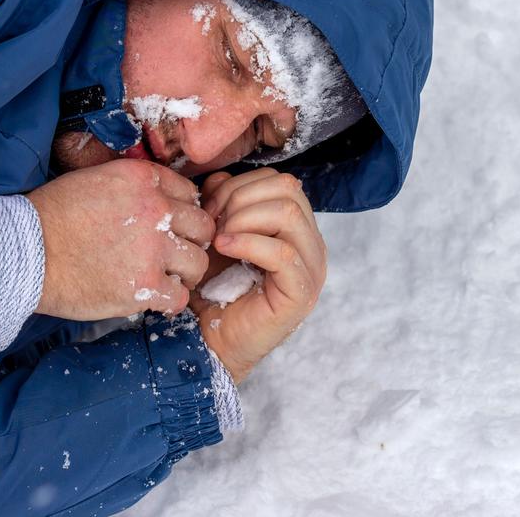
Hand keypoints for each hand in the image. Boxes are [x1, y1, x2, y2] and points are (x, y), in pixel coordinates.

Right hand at [27, 159, 214, 319]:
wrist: (24, 252)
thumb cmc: (51, 217)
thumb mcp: (94, 180)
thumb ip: (132, 187)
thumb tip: (158, 199)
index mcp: (142, 179)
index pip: (189, 193)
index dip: (182, 213)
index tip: (172, 227)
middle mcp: (155, 209)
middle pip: (202, 226)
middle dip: (191, 241)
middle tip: (175, 254)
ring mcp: (153, 249)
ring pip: (198, 262)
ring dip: (185, 272)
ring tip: (166, 278)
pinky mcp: (145, 285)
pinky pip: (180, 296)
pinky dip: (171, 301)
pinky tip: (156, 299)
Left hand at [190, 168, 327, 383]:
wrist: (208, 340)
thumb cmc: (214, 290)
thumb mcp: (217, 233)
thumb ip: (223, 202)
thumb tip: (220, 179)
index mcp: (296, 228)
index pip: (280, 181)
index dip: (240, 185)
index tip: (210, 208)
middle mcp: (311, 244)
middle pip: (288, 189)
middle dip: (241, 198)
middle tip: (213, 223)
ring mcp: (311, 268)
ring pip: (289, 214)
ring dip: (243, 219)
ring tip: (219, 239)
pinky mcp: (301, 293)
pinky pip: (282, 252)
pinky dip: (248, 243)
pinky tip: (224, 248)